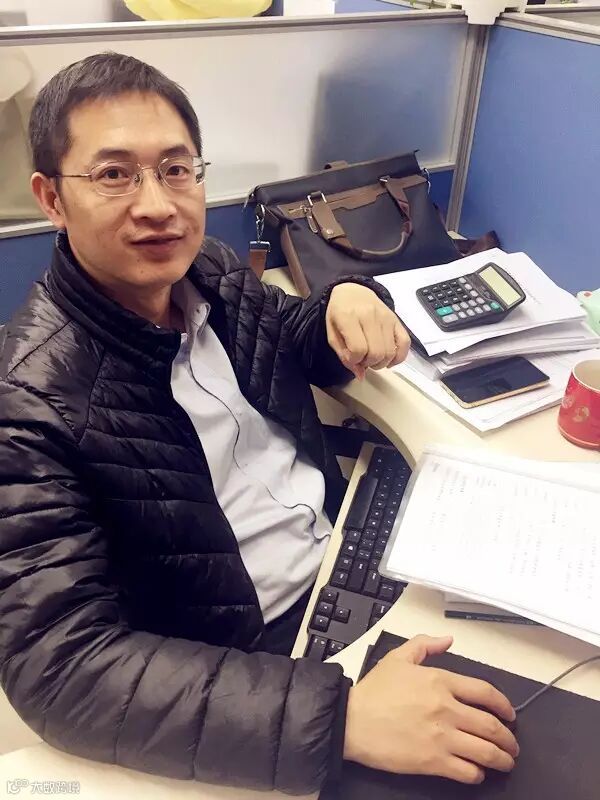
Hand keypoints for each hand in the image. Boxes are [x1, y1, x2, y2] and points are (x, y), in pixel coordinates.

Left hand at [326, 283, 409, 379]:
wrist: (352, 292)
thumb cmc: (339, 313)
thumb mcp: (332, 334)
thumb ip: (343, 355)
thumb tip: (360, 375)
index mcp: (349, 317)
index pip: (358, 349)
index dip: (354, 360)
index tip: (351, 357)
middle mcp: (370, 315)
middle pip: (377, 353)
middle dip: (368, 364)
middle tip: (362, 359)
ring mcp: (386, 317)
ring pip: (390, 352)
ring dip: (381, 362)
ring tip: (372, 358)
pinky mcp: (397, 320)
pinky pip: (405, 343)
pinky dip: (399, 357)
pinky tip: (389, 360)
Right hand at [344, 635, 518, 784]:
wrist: (352, 721)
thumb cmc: (372, 692)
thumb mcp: (398, 658)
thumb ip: (425, 645)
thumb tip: (447, 640)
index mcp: (440, 681)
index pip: (485, 692)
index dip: (504, 705)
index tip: (510, 714)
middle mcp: (446, 708)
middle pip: (491, 725)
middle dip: (508, 739)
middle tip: (512, 745)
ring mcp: (441, 736)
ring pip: (486, 751)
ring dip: (501, 759)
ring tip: (505, 762)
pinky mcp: (432, 762)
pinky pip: (467, 771)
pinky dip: (478, 774)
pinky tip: (478, 773)